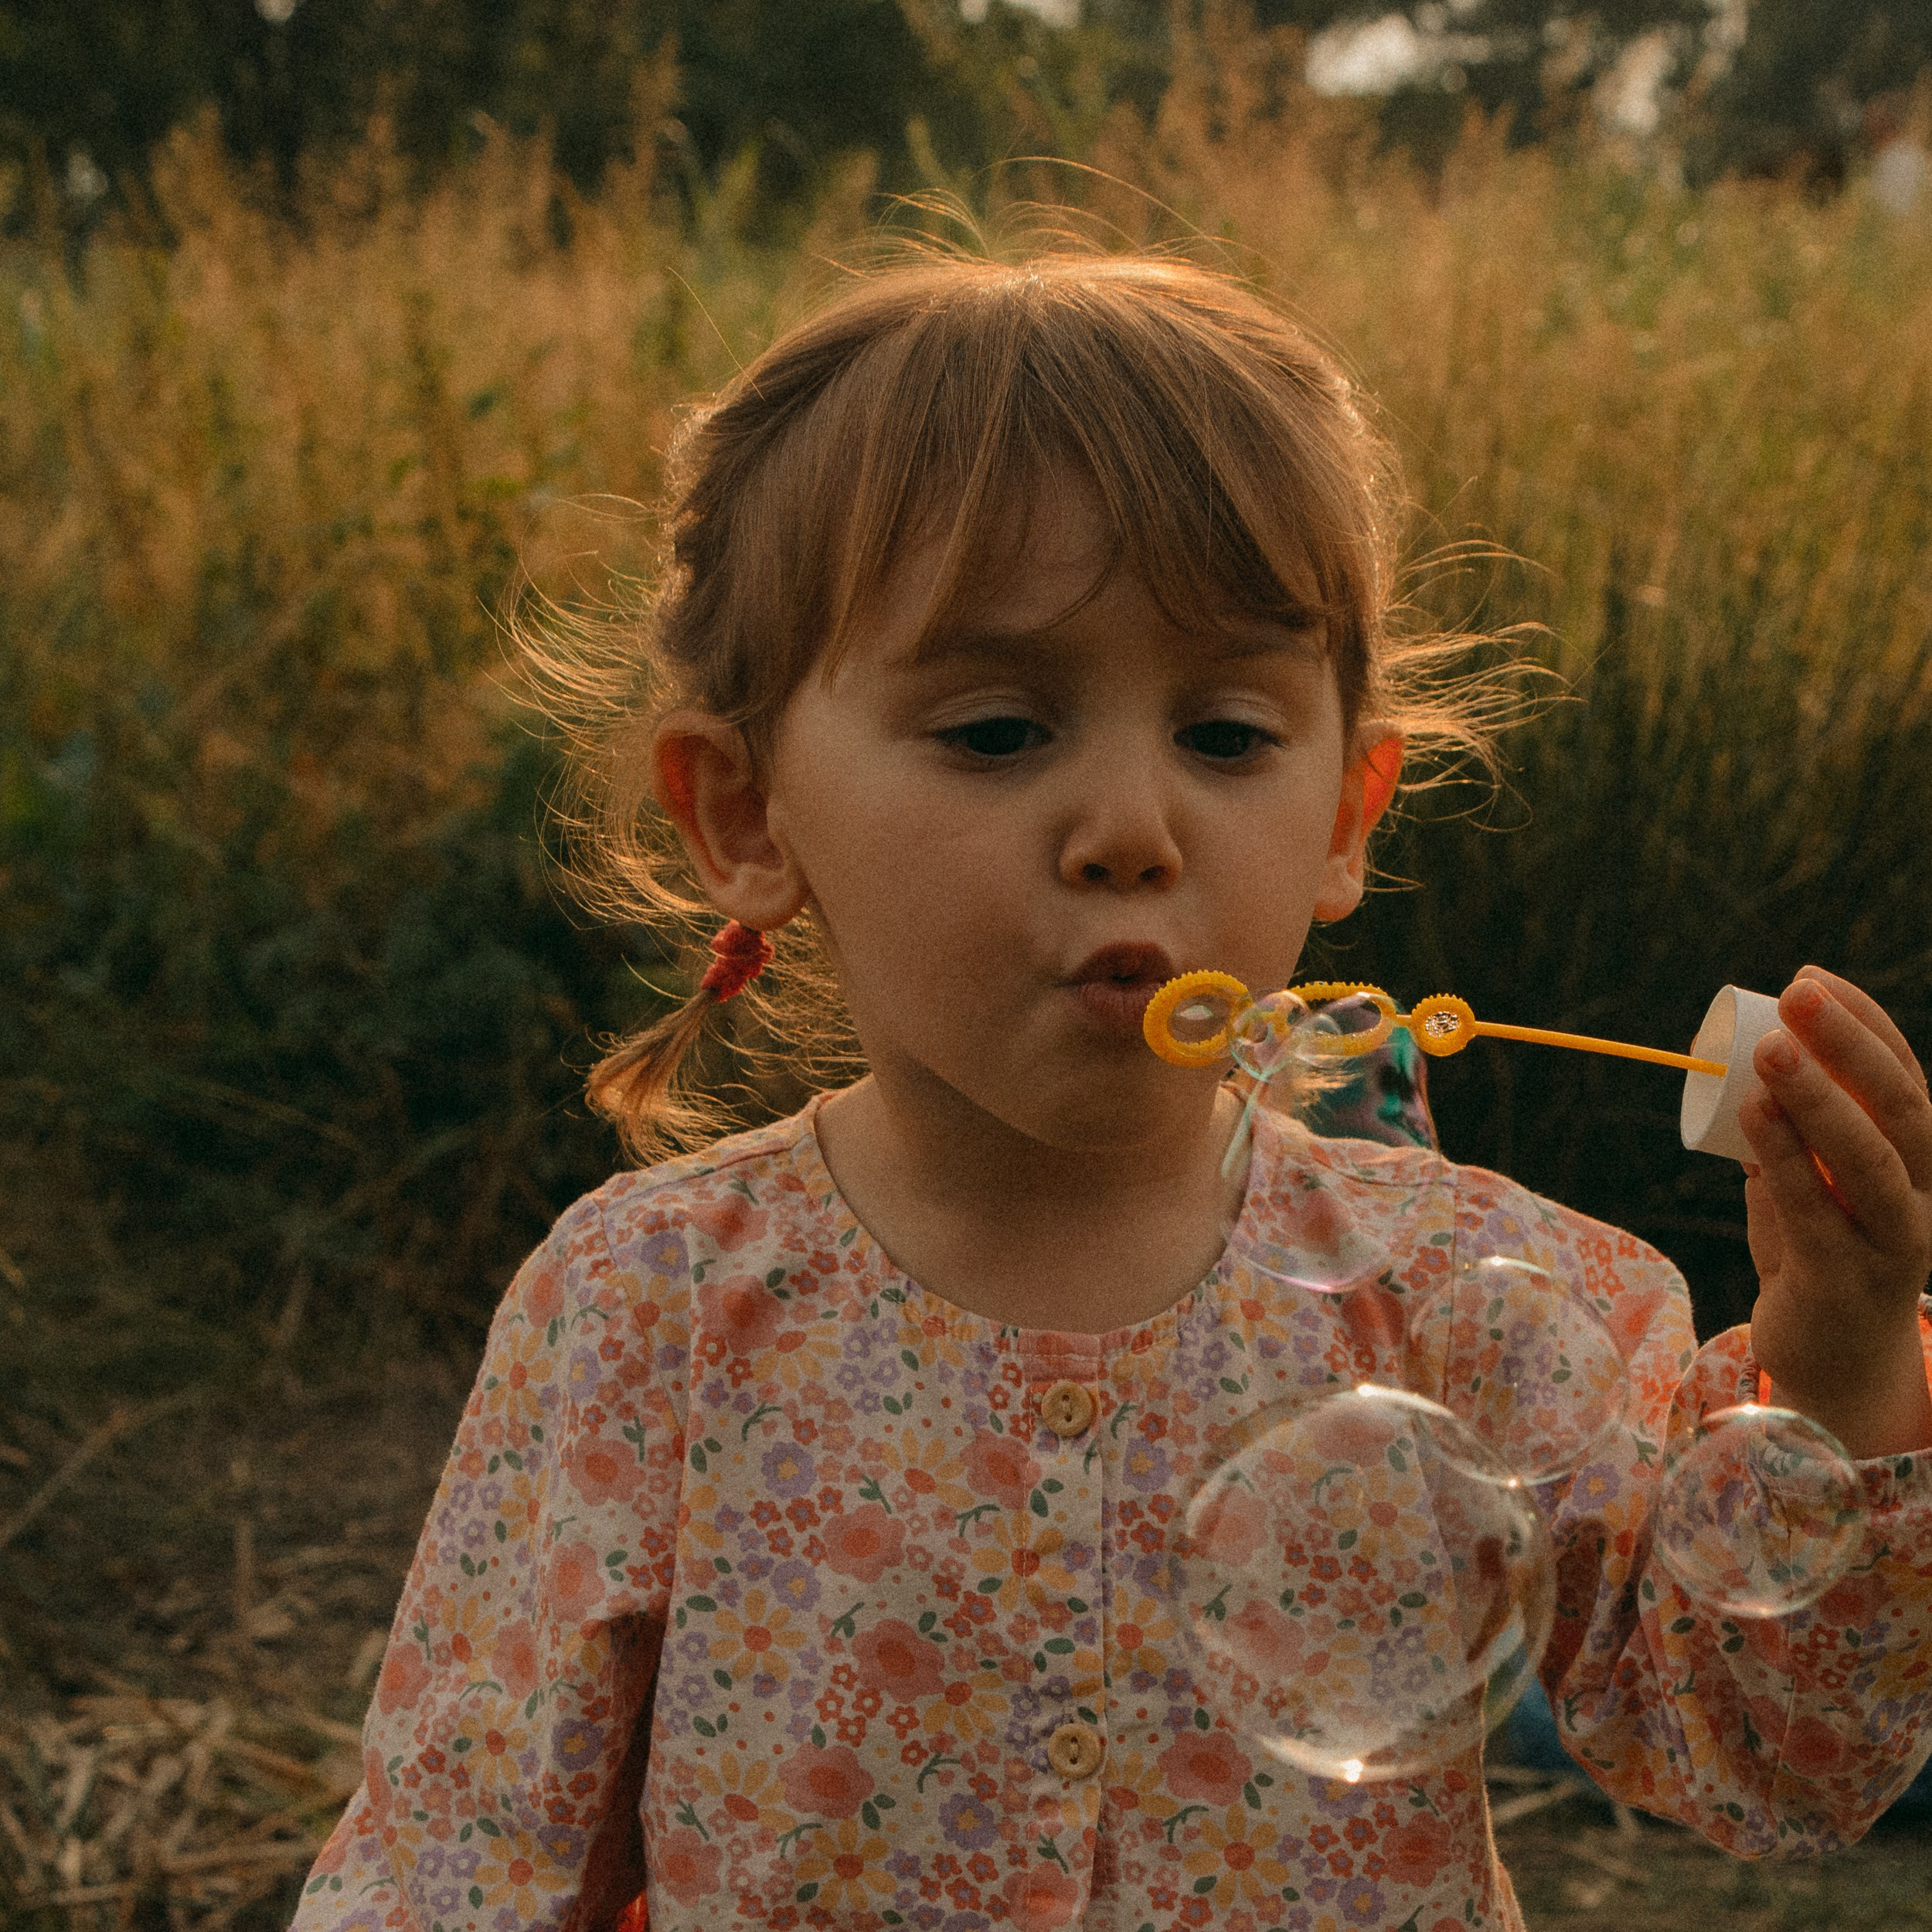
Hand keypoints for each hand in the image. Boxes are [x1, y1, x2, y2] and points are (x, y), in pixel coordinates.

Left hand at [1741, 966, 1931, 1458]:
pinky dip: (1783, 1157)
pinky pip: (1814, 1210)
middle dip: (1849, 1045)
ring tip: (1770, 1049)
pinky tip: (1752, 1114)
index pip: (1905, 1077)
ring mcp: (1891, 1244)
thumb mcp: (1815, 1179)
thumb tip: (1754, 1054)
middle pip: (1900, 1110)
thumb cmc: (1820, 1250)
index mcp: (1922, 1163)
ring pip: (1867, 1161)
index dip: (1863, 1023)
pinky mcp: (1844, 1281)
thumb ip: (1800, 1131)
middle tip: (1797, 993)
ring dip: (1819, 1098)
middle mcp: (1923, 1198)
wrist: (1833, 1358)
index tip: (1810, 976)